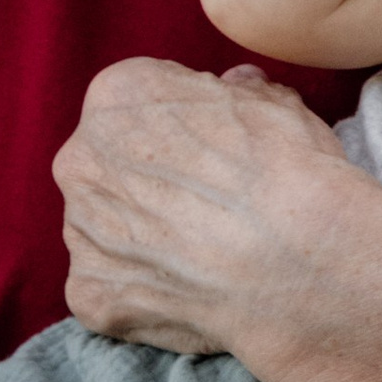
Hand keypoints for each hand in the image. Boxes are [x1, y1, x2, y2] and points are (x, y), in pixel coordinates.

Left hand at [57, 53, 356, 357]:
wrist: (302, 258)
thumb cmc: (289, 168)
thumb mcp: (273, 103)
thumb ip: (238, 90)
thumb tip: (238, 88)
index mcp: (118, 96)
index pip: (138, 102)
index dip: (181, 124)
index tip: (213, 146)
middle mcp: (81, 159)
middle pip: (109, 164)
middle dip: (148, 178)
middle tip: (206, 200)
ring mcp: (79, 232)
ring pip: (104, 227)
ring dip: (141, 234)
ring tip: (201, 250)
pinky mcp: (88, 294)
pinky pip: (108, 286)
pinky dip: (141, 289)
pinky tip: (187, 288)